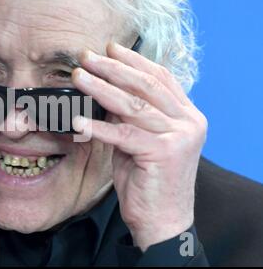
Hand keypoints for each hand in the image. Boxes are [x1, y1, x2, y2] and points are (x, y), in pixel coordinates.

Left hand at [72, 42, 207, 250]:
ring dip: (102, 89)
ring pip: (134, 105)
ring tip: (79, 77)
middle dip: (112, 68)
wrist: (162, 220)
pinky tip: (78, 122)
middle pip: (146, 85)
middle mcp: (189, 121)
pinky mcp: (164, 153)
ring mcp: (180, 136)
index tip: (110, 47)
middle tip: (86, 56)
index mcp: (187, 114)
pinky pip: (124, 134)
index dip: (133, 60)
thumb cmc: (148, 180)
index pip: (160, 77)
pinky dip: (99, 127)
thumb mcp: (140, 140)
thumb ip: (130, 116)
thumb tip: (104, 90)